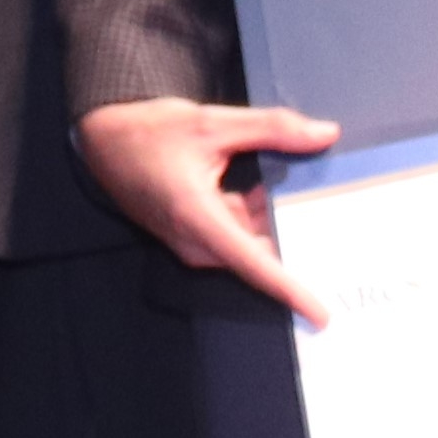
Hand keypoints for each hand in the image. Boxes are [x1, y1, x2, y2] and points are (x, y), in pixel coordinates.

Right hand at [71, 97, 339, 319]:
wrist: (103, 139)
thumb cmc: (151, 132)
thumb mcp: (213, 122)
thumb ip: (272, 128)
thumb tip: (325, 134)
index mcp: (197, 218)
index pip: (253, 264)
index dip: (289, 290)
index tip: (319, 315)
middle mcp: (193, 241)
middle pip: (256, 253)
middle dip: (291, 237)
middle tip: (334, 222)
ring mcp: (189, 242)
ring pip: (246, 242)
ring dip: (268, 220)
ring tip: (299, 192)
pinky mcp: (188, 237)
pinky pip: (232, 236)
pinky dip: (251, 216)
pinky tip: (261, 188)